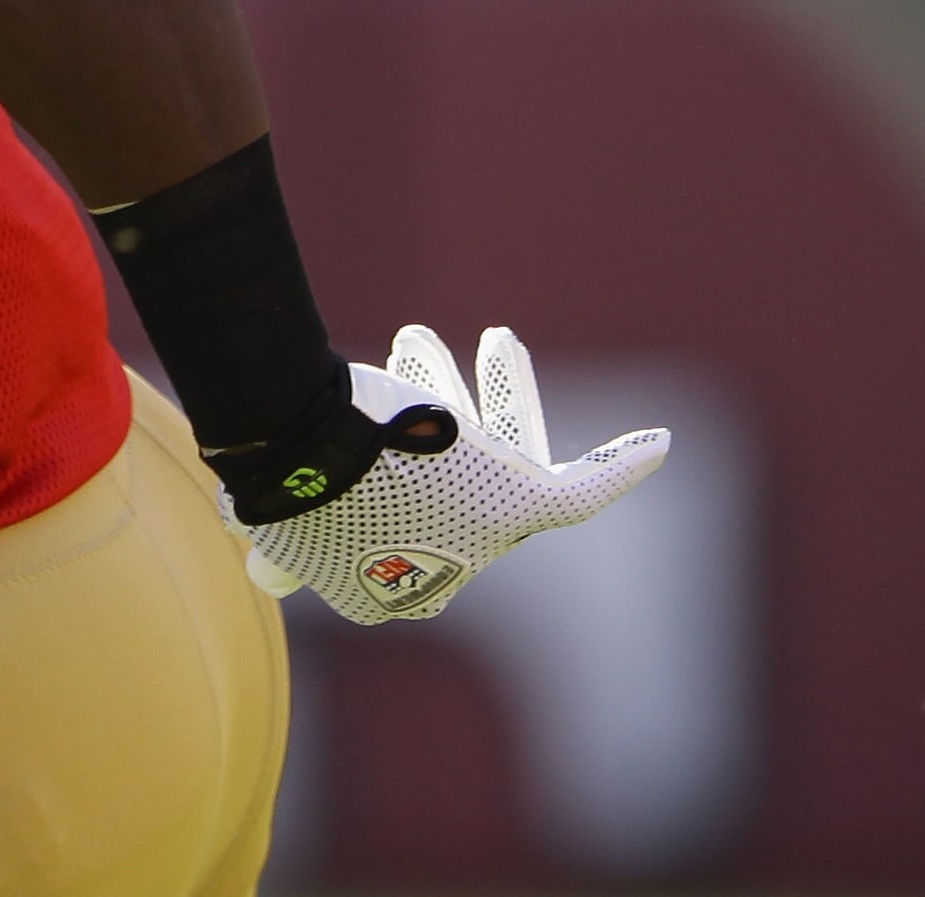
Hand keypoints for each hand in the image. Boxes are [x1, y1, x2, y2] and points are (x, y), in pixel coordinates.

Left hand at [237, 324, 668, 623]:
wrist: (307, 459)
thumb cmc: (286, 487)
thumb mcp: (275, 532)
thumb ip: (278, 558)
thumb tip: (265, 575)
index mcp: (386, 591)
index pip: (406, 528)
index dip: (388, 474)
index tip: (367, 430)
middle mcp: (445, 563)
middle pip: (449, 474)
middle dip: (433, 403)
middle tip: (413, 342)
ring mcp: (486, 533)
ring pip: (489, 445)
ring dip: (461, 385)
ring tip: (425, 333)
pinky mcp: (521, 500)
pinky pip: (581, 491)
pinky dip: (618, 467)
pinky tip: (659, 445)